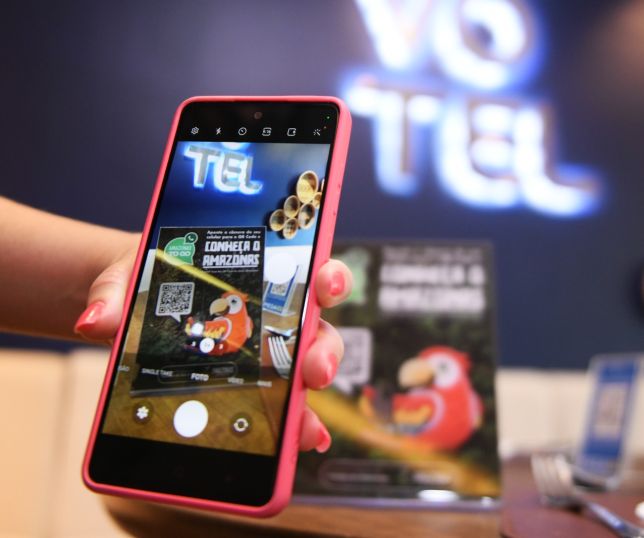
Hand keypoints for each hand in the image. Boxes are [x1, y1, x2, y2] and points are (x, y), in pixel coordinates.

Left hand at [75, 244, 352, 452]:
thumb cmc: (145, 280)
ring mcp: (265, 354)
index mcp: (257, 275)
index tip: (325, 284)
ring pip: (305, 373)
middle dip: (322, 349)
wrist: (129, 305)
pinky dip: (295, 424)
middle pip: (316, 330)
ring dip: (310, 399)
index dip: (327, 276)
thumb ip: (114, 292)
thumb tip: (96, 319)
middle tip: (312, 367)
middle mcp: (271, 315)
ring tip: (303, 422)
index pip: (306, 271)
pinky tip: (297, 441)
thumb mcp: (128, 277)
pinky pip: (281, 405)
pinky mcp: (252, 387)